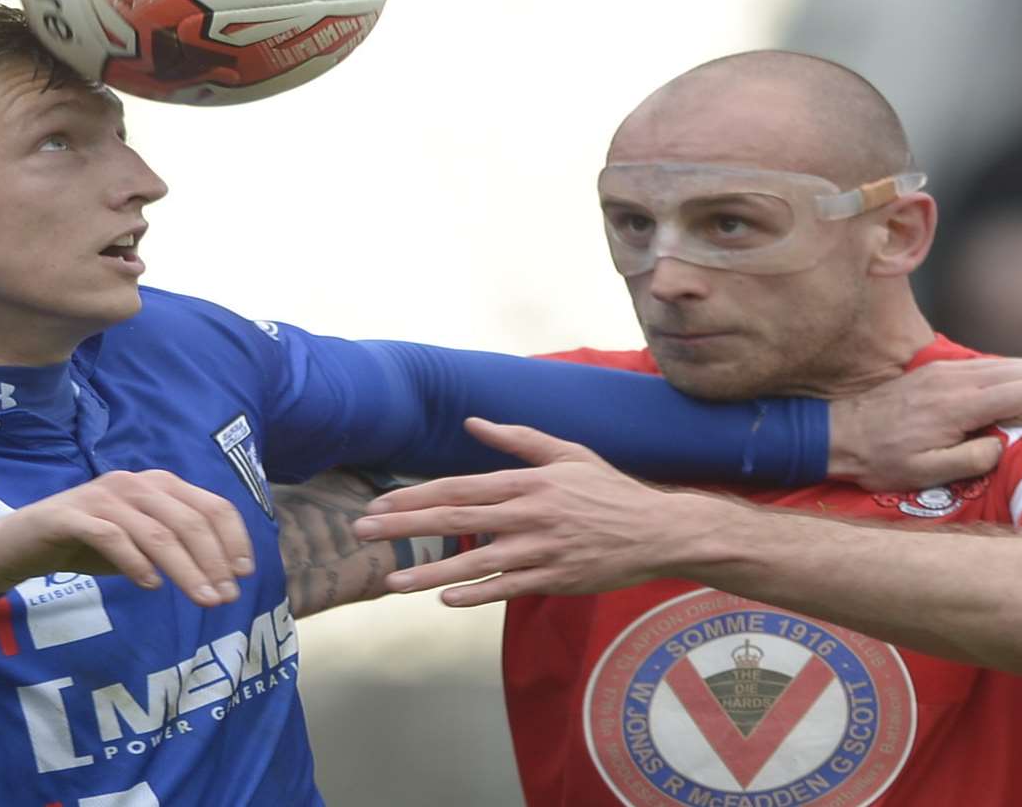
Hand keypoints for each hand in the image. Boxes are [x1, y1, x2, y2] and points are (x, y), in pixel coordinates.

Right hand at [0, 470, 255, 606]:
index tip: (243, 574)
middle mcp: (135, 482)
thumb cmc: (90, 543)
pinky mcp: (71, 515)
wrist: (21, 542)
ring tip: (201, 599)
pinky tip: (149, 586)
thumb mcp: (141, 543)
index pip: (211, 506)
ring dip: (185, 569)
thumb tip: (223, 578)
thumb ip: (177, 549)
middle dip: (213, 561)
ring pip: (157, 532)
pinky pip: (112, 536)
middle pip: (188, 521)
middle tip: (224, 598)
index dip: (232, 539)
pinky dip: (135, 562)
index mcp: (159, 484)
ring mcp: (102, 496)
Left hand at [351, 417, 693, 606]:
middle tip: (362, 532)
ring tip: (391, 582)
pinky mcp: (554, 580)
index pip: (458, 488)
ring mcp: (540, 550)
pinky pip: (507, 589)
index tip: (378, 503)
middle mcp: (528, 514)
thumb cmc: (610, 490)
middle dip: (404, 527)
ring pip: (475, 563)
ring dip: (429, 574)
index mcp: (527, 481)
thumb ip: (518, 439)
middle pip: (455, 521)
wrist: (659, 530)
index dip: (414, 496)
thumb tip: (474, 421)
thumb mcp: (567, 453)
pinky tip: (444, 601)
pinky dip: (476, 595)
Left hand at [828, 357, 1021, 490]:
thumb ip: (973, 459)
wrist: (843, 434)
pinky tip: (976, 405)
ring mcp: (945, 367)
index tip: (1011, 432)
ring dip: (1013, 387)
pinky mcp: (936, 367)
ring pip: (1007, 362)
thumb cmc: (884, 459)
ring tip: (994, 417)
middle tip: (1008, 424)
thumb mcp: (927, 474)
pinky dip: (993, 381)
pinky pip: (983, 364)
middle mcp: (956, 378)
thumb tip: (1002, 444)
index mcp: (958, 405)